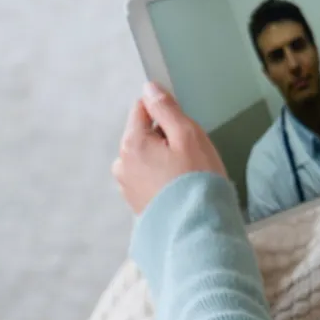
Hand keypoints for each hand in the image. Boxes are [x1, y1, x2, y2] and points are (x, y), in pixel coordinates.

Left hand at [113, 82, 226, 213]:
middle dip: (165, 139)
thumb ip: (166, 109)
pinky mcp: (136, 204)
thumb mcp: (188, 135)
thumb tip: (149, 88)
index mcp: (131, 143)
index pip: (142, 108)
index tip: (183, 129)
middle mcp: (122, 164)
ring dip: (163, 160)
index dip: (165, 113)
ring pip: (146, 157)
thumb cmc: (197, 180)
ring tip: (186, 176)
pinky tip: (180, 190)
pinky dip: (162, 179)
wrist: (197, 231)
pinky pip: (149, 179)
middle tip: (190, 156)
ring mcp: (127, 186)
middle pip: (143, 134)